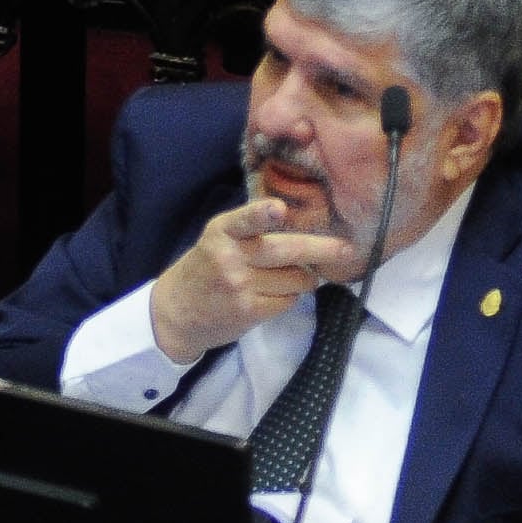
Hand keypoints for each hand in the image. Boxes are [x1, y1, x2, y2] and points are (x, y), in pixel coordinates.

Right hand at [148, 199, 360, 363]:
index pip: (244, 220)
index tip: (278, 210)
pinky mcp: (248, 311)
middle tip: (346, 250)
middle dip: (322, 250)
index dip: (262, 214)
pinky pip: (288, 300)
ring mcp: (239, 286)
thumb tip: (304, 232)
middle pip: (287, 251)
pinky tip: (272, 295)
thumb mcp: (217, 241)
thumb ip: (250, 232)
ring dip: (303, 279)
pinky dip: (289, 297)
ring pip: (296, 279)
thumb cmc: (205, 269)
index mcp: (222, 232)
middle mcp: (230, 257)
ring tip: (286, 278)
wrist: (175, 312)